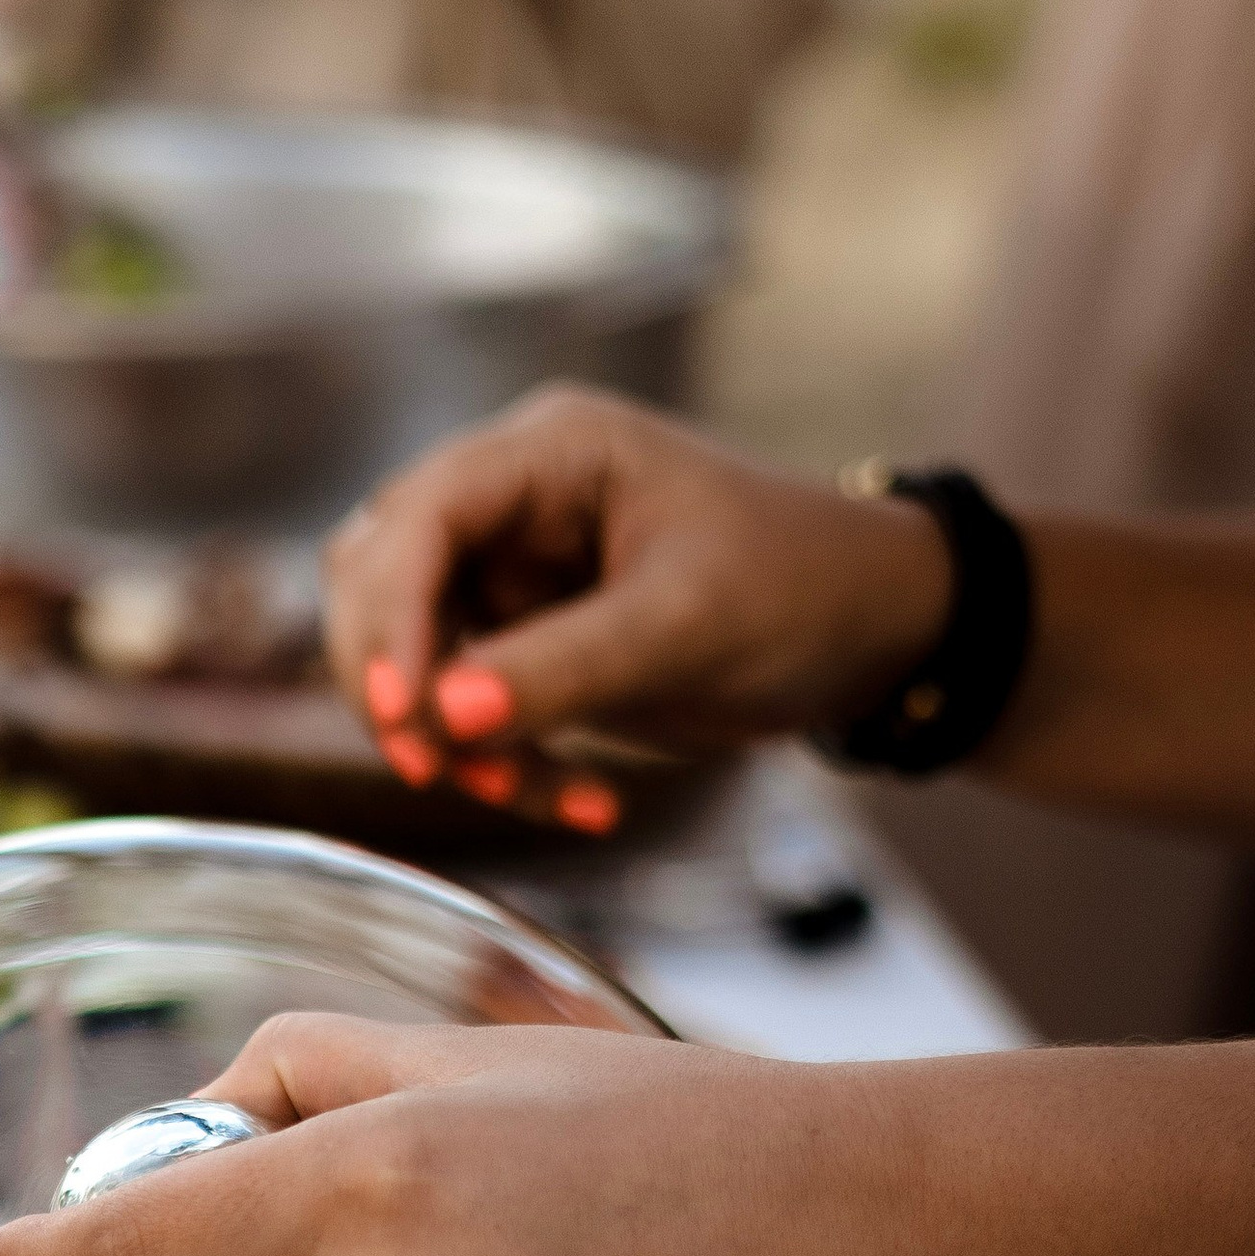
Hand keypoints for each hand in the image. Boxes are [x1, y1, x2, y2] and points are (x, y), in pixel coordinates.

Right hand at [321, 390, 949, 810]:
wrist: (872, 634)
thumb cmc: (800, 590)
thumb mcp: (686, 628)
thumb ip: (561, 669)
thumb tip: (439, 718)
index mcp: (552, 451)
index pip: (420, 519)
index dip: (390, 616)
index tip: (403, 715)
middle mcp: (513, 499)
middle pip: (382, 580)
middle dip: (400, 681)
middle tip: (436, 766)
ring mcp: (512, 572)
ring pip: (413, 656)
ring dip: (448, 736)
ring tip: (521, 791)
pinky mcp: (526, 642)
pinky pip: (469, 711)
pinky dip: (505, 763)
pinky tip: (585, 804)